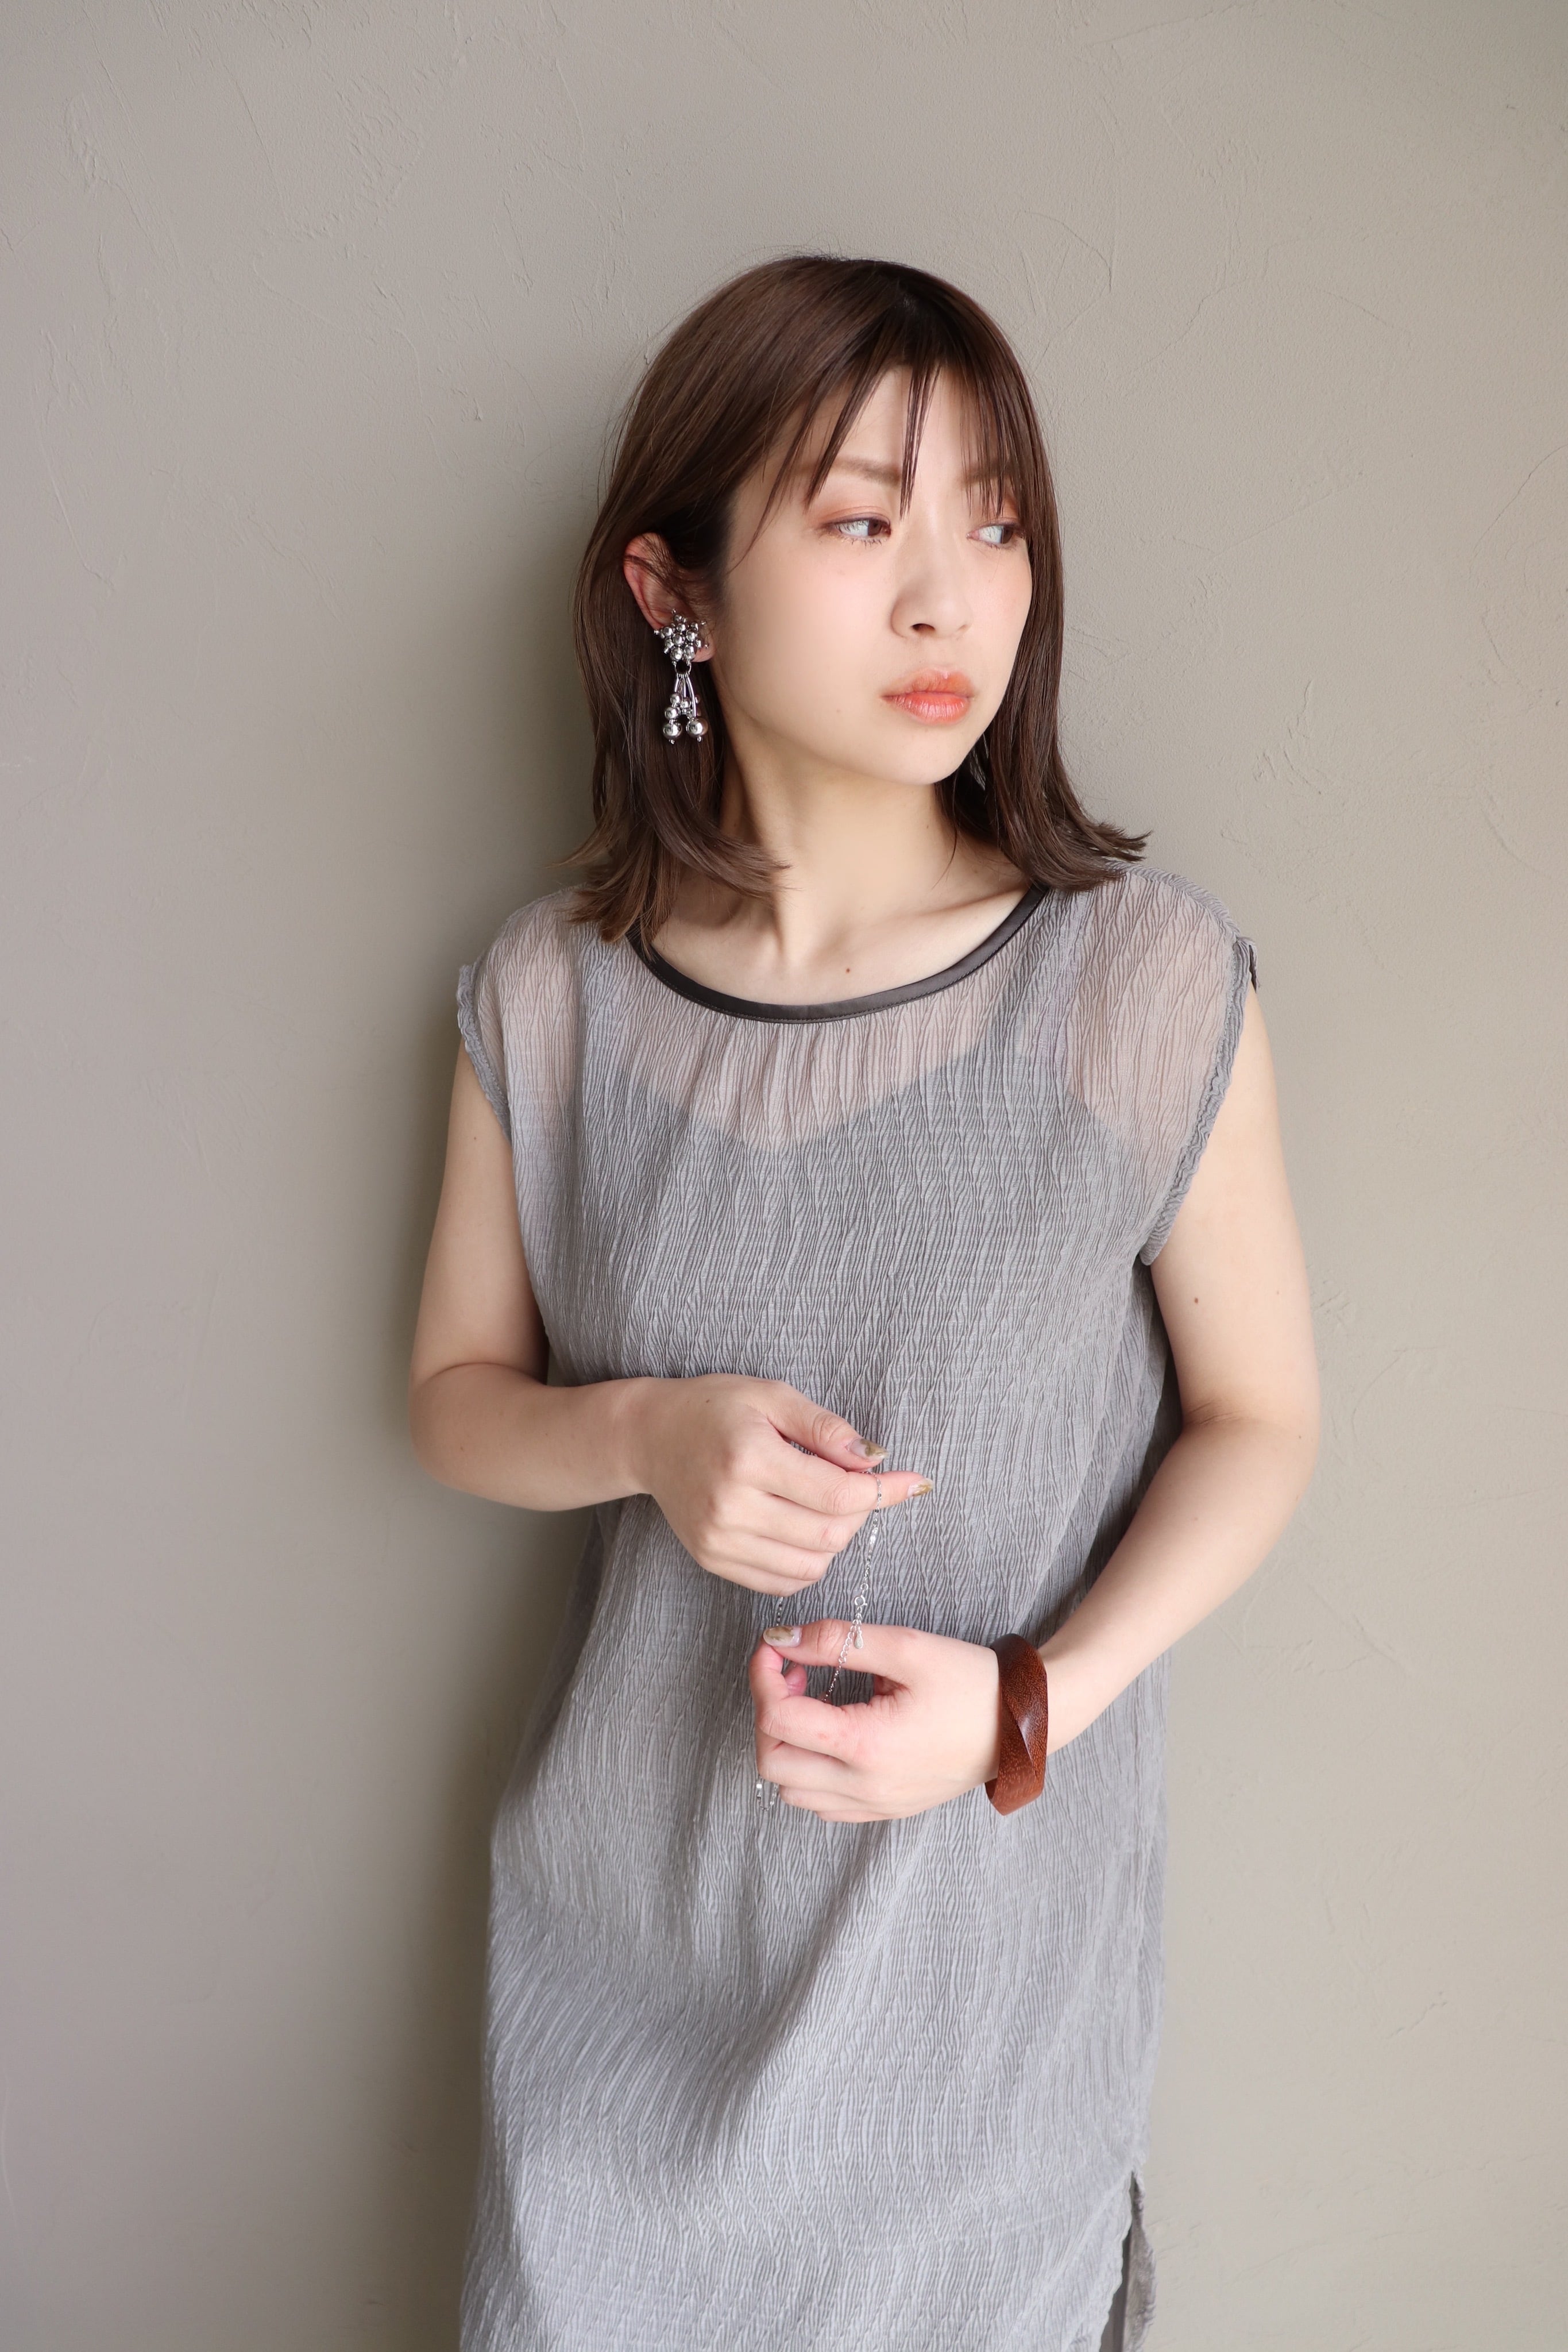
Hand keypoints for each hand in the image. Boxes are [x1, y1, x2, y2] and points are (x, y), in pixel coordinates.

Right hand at [633, 1377, 931, 1597]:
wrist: (650, 1437)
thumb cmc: (714, 1409)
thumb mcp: (771, 1396)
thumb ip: (825, 1427)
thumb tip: (876, 1458)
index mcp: (749, 1459)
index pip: (837, 1494)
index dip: (883, 1491)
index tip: (911, 1481)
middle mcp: (731, 1508)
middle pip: (830, 1535)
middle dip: (861, 1514)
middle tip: (860, 1486)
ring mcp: (719, 1541)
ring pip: (812, 1565)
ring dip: (837, 1540)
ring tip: (827, 1504)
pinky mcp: (713, 1561)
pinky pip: (783, 1582)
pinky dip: (809, 1562)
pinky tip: (804, 1528)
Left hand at [749, 1619, 1002, 1820]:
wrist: (1023, 1724)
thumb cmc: (972, 1683)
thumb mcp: (907, 1648)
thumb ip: (838, 1641)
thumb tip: (782, 1639)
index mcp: (865, 1745)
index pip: (776, 1720)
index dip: (762, 1676)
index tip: (774, 1647)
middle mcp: (863, 1786)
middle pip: (772, 1763)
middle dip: (767, 1711)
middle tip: (793, 1673)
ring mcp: (874, 1804)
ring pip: (791, 1789)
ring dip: (786, 1743)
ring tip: (814, 1701)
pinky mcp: (885, 1809)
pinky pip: (822, 1804)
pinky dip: (809, 1771)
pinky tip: (832, 1733)